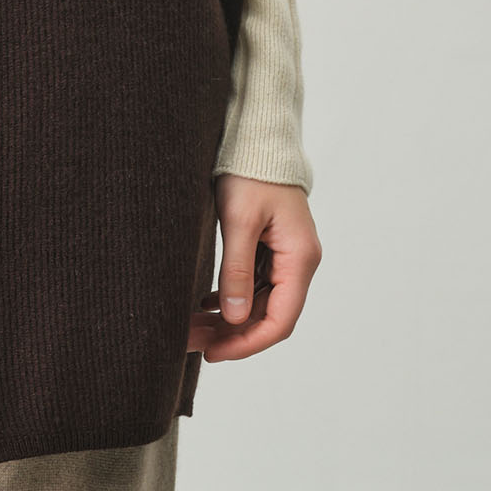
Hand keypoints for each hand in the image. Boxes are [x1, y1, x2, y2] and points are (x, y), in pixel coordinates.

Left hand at [188, 173, 320, 360]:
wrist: (257, 137)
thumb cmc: (250, 172)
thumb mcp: (238, 220)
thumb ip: (237, 269)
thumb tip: (235, 318)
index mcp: (300, 258)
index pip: (280, 320)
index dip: (247, 343)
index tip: (214, 353)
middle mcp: (299, 262)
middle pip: (268, 315)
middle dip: (231, 333)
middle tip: (190, 341)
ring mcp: (286, 255)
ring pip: (258, 302)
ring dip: (228, 317)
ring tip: (190, 327)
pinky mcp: (272, 247)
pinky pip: (254, 283)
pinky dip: (231, 297)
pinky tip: (205, 303)